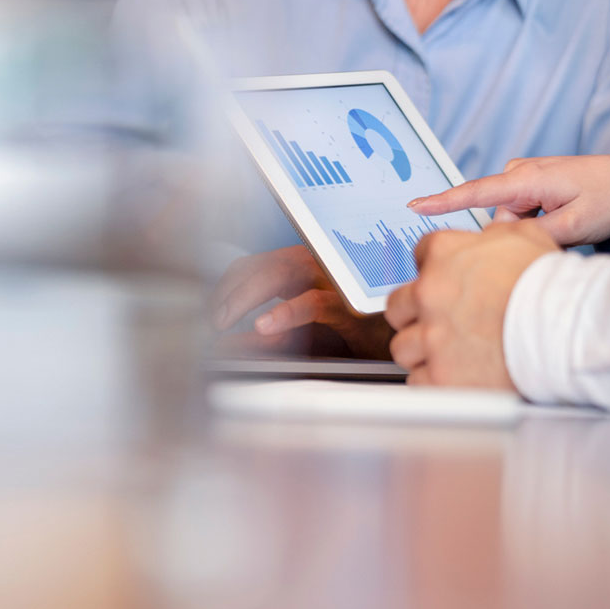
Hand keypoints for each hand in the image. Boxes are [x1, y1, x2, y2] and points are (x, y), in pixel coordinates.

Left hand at [212, 245, 393, 358]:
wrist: (399, 341)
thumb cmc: (355, 336)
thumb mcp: (302, 336)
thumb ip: (269, 337)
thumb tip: (230, 344)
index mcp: (306, 267)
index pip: (254, 264)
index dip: (227, 284)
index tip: (210, 308)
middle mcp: (318, 265)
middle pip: (262, 265)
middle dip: (229, 290)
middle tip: (212, 319)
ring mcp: (333, 280)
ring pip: (281, 273)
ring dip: (246, 296)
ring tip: (225, 320)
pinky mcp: (349, 303)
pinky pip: (312, 303)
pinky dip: (284, 313)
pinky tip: (264, 326)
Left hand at [384, 222, 558, 386]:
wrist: (564, 330)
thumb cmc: (550, 286)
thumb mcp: (529, 237)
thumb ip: (501, 232)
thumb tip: (495, 229)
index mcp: (445, 254)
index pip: (421, 255)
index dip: (436, 270)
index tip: (445, 283)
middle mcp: (429, 293)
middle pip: (399, 304)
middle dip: (415, 313)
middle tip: (440, 321)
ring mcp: (431, 336)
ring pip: (403, 346)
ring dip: (422, 350)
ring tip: (450, 353)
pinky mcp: (438, 375)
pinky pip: (418, 380)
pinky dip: (434, 380)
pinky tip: (454, 375)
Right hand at [407, 155, 609, 249]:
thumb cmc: (608, 198)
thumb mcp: (577, 225)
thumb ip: (536, 237)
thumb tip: (505, 247)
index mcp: (528, 179)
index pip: (476, 192)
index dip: (443, 201)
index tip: (414, 206)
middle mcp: (520, 174)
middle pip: (497, 221)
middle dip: (516, 238)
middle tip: (559, 238)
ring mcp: (524, 180)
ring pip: (508, 222)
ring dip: (529, 233)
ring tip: (567, 229)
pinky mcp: (530, 188)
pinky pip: (518, 216)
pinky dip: (534, 226)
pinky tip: (562, 224)